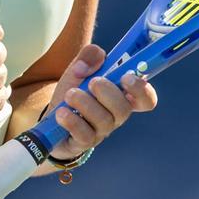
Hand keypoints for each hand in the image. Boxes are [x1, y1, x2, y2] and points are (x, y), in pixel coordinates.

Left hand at [45, 44, 156, 160]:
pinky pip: (84, 135)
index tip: (126, 77)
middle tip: (92, 82)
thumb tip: (99, 55)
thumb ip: (89, 57)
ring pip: (103, 120)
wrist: (52, 117)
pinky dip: (72, 121)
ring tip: (69, 95)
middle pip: (124, 109)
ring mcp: (101, 130)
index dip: (142, 89)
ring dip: (85, 103)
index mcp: (121, 95)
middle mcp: (115, 115)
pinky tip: (61, 113)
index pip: (146, 99)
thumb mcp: (79, 69)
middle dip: (108, 93)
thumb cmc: (74, 91)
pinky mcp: (84, 142)